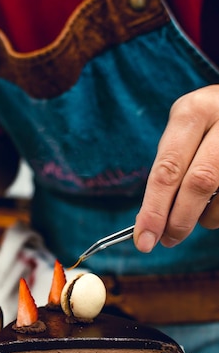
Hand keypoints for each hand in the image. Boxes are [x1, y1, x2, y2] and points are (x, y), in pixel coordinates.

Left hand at [135, 84, 218, 251]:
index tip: (142, 239)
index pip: (167, 169)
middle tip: (168, 240)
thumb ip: (169, 169)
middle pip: (198, 183)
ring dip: (206, 218)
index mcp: (193, 113)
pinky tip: (216, 204)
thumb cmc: (207, 126)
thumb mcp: (185, 132)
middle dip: (178, 220)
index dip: (153, 209)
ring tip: (199, 214)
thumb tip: (149, 221)